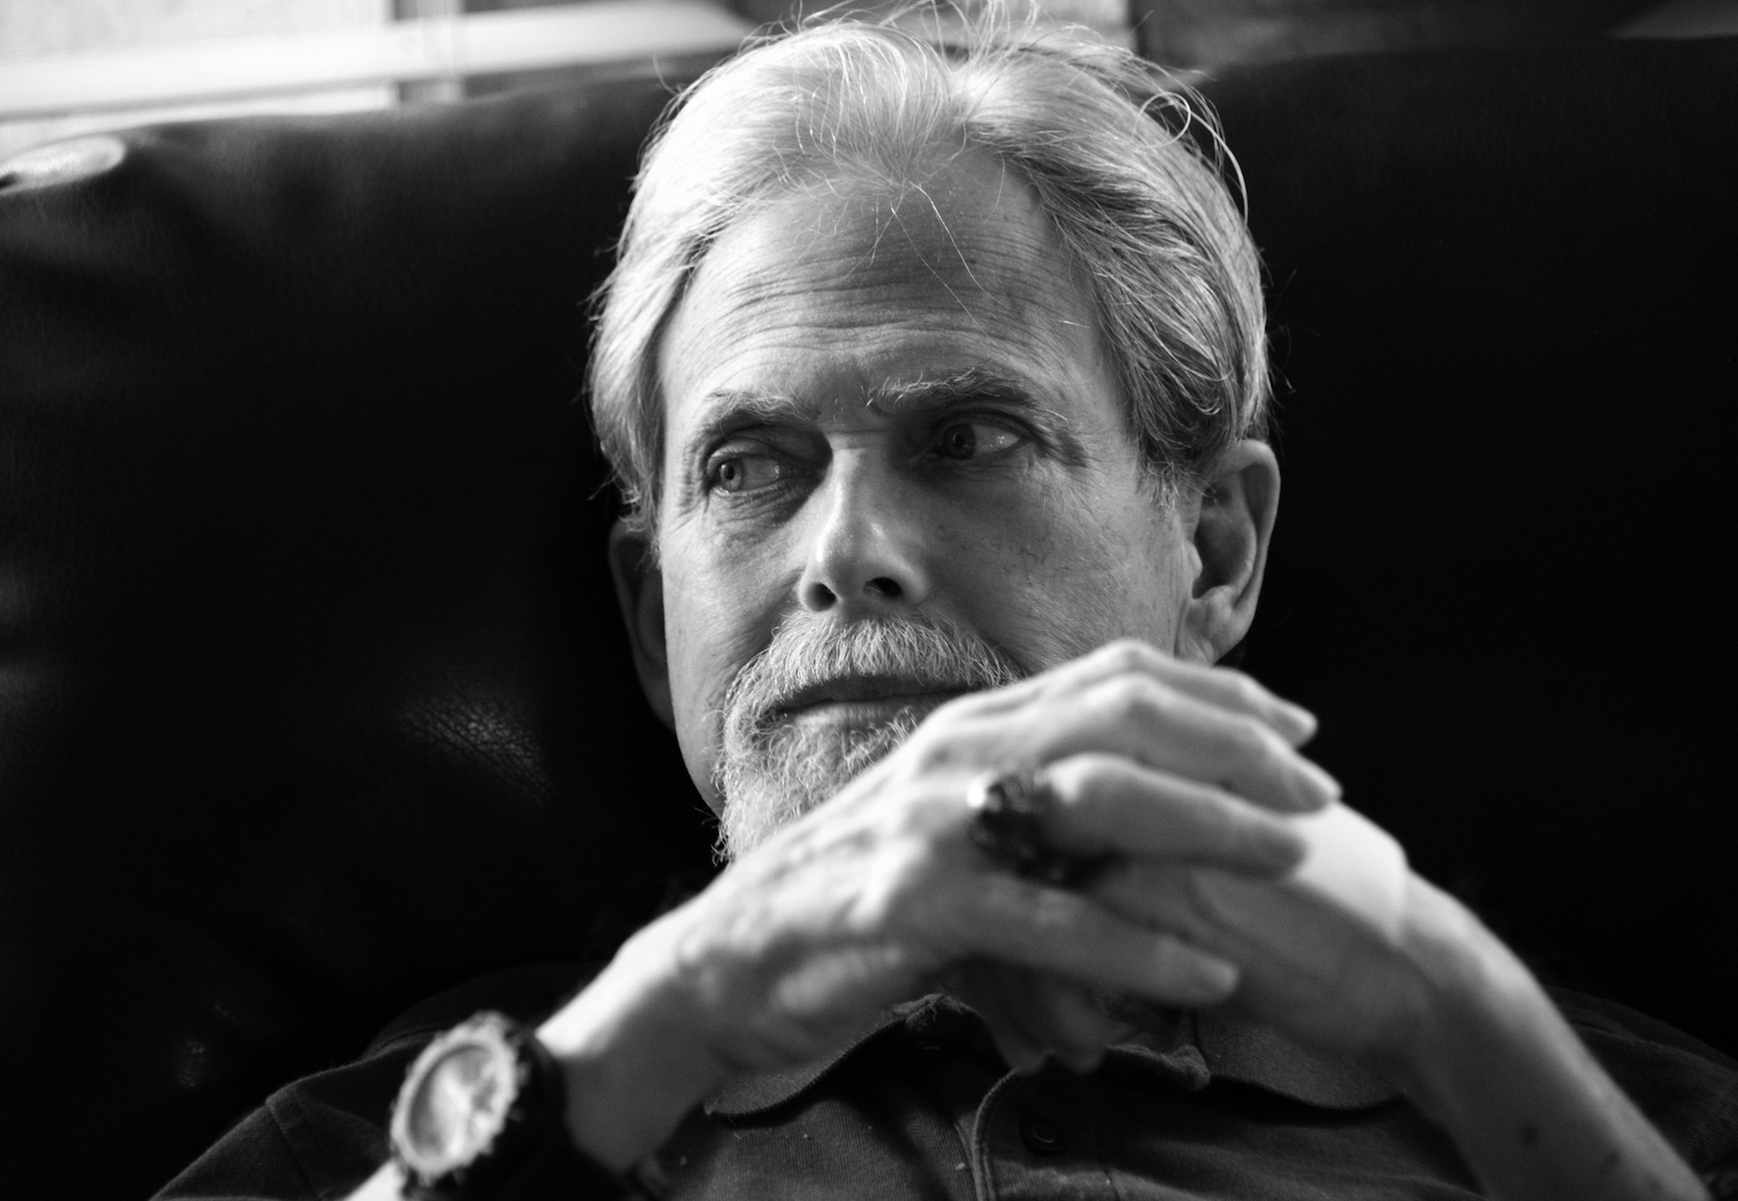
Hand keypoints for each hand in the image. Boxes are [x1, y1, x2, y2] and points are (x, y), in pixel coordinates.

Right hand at [540, 638, 1335, 1165]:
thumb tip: (1130, 826)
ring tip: (1295, 858)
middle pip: (1123, 715)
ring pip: (1096, 797)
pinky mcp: (914, 905)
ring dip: (1210, 824)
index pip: (1112, 675)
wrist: (727, 965)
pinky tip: (1206, 975)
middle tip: (1320, 787)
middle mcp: (955, 752)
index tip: (1295, 724)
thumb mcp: (942, 831)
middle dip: (1237, 744)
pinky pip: (1049, 921)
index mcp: (970, 728)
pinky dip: (1139, 948)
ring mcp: (931, 822)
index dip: (1214, 691)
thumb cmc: (849, 907)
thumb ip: (1024, 810)